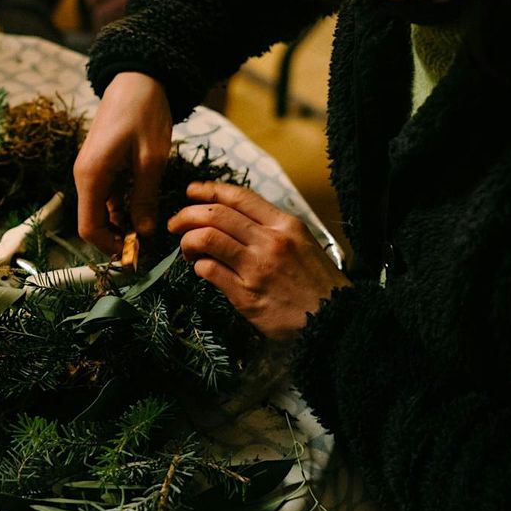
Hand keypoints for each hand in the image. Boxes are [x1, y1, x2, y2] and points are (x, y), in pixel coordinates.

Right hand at [74, 72, 173, 254]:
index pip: (88, 227)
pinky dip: (123, 208)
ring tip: (150, 228)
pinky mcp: (101, 166)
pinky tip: (144, 208)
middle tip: (147, 245)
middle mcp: (84, 177)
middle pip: (92, 222)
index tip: (136, 254)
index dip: (109, 246)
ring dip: (121, 223)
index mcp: (91, 176)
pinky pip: (107, 196)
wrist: (138, 80)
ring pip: (101, 210)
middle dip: (116, 237)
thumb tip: (144, 233)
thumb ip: (145, 199)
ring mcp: (91, 171)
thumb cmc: (144, 115)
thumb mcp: (151, 160)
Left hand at [167, 182, 347, 339]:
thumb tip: (232, 219)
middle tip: (176, 223)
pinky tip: (201, 269)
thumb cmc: (318, 282)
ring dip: (188, 241)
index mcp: (284, 225)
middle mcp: (270, 241)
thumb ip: (270, 228)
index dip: (209, 190)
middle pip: (216, 215)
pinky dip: (198, 266)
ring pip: (207, 238)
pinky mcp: (246, 295)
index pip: (238, 197)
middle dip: (187, 215)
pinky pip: (209, 271)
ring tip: (186, 249)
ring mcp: (257, 268)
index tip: (191, 192)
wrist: (334, 319)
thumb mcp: (302, 242)